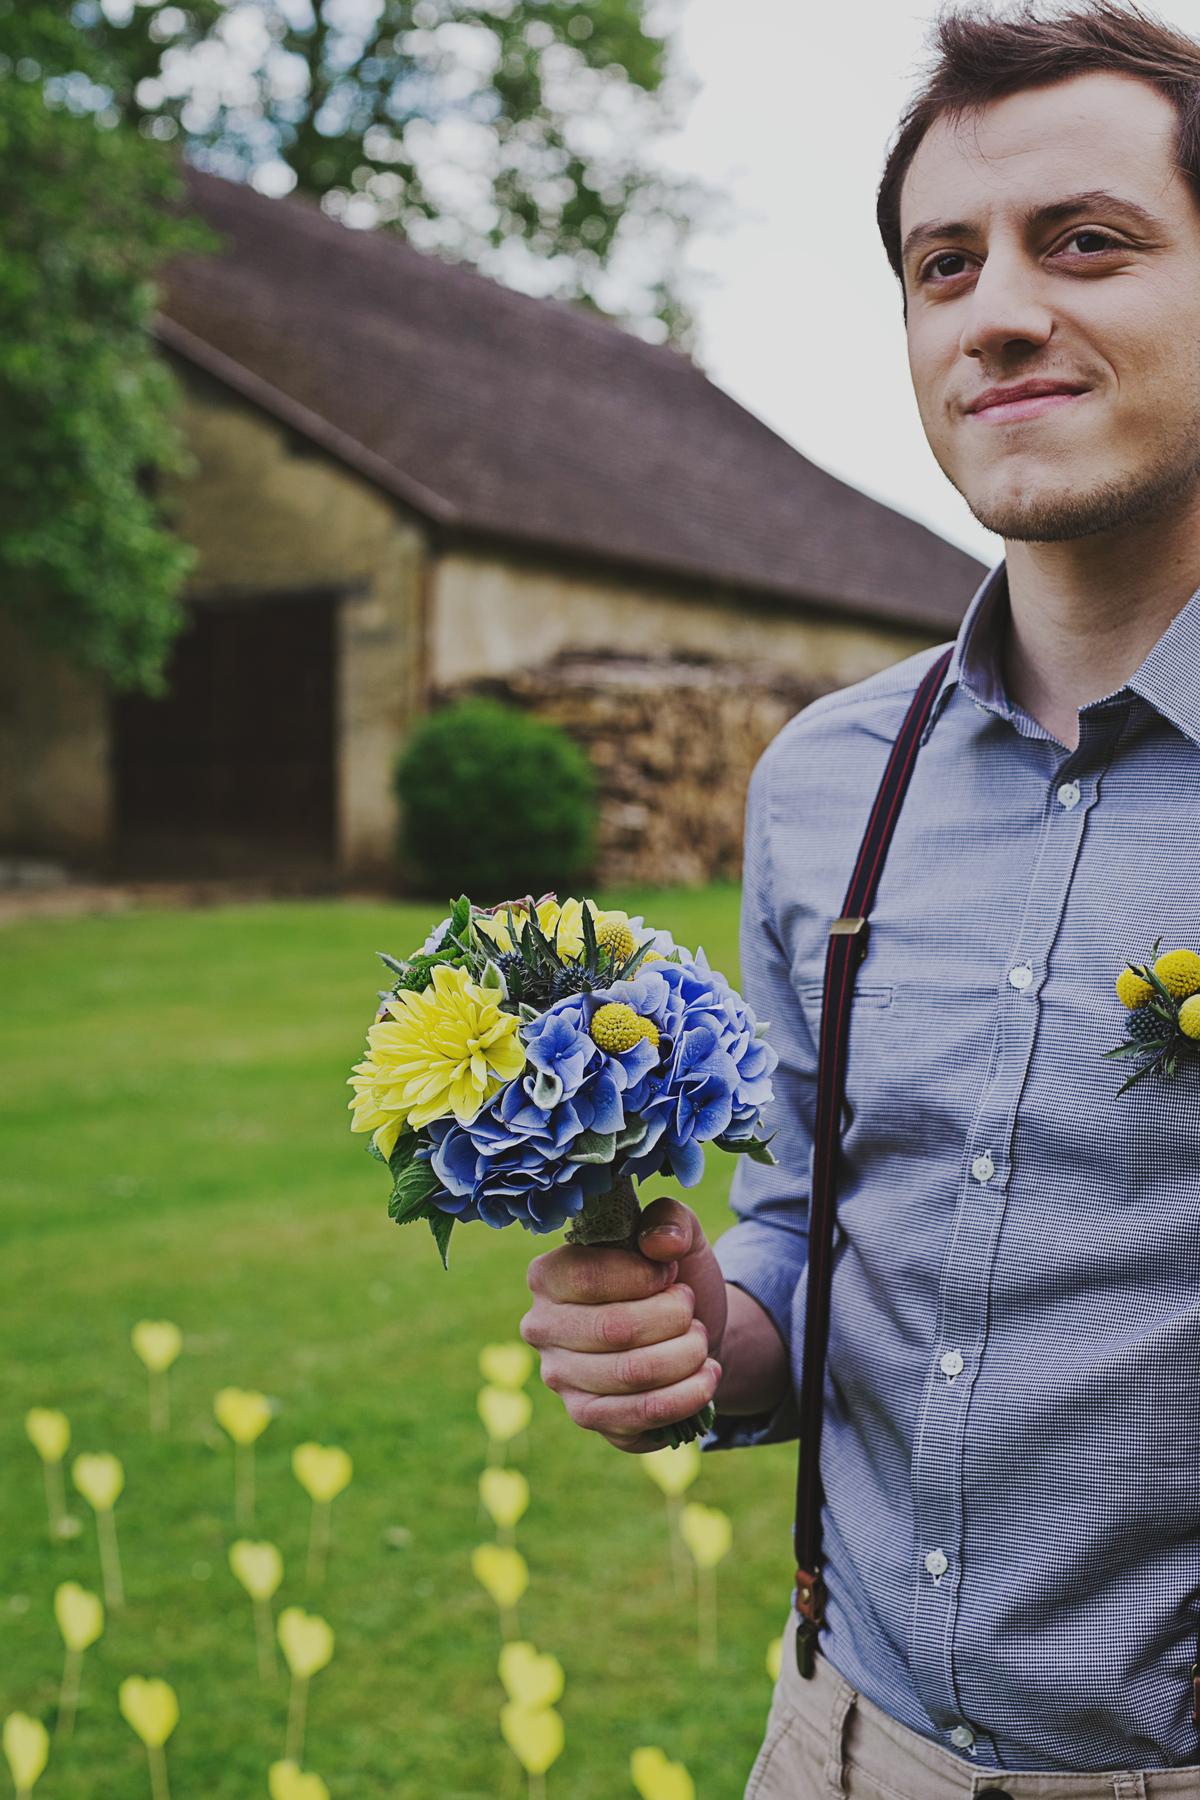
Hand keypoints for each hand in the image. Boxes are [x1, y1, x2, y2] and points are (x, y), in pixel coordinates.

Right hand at [521, 1196, 726, 1451]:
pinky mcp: (589, 1417)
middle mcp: (542, 1328)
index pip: (588, 1277)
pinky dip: (689, 1394)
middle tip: (690, 1310)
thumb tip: (661, 1243)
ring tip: (700, 1340)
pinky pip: (643, 1414)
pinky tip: (706, 1376)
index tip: (672, 1274)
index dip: (645, 1276)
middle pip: (615, 1329)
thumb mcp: (678, 1235)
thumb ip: (670, 1219)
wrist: (687, 1336)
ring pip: (634, 1373)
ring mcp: (561, 1378)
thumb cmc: (671, 1280)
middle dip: (674, 1318)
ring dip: (686, 1354)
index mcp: (547, 1275)